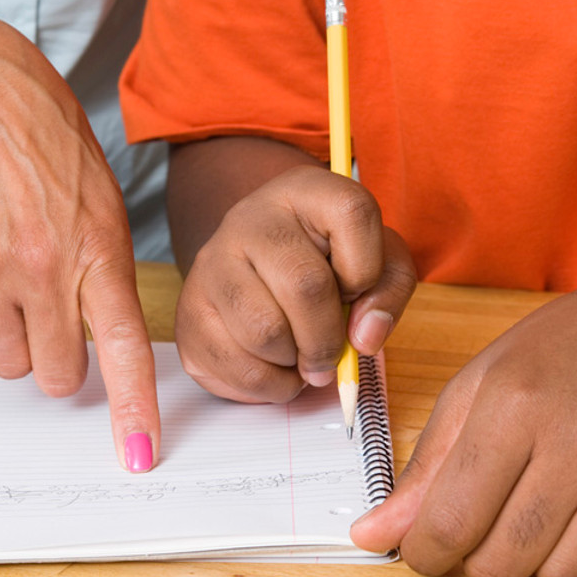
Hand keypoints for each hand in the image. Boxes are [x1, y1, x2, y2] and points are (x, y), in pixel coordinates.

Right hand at [0, 17, 157, 470]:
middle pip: (54, 375)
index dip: (133, 408)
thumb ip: (106, 282)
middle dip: (57, 362)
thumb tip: (99, 353)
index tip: (137, 456)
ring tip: (15, 284)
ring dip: (13, 341)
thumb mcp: (105, 212)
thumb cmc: (53, 158)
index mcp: (100, 253)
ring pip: (5, 363)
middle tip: (53, 319)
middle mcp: (45, 268)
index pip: (123, 346)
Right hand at [175, 165, 416, 402]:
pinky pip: (239, 368)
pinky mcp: (189, 313)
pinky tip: (275, 367)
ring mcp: (210, 263)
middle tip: (332, 355)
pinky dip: (271, 385)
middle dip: (329, 337)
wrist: (255, 275)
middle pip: (305, 286)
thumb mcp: (376, 262)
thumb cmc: (325, 267)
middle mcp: (249, 218)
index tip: (357, 290)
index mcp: (303, 191)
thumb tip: (364, 337)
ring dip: (295, 362)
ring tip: (299, 355)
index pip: (352, 213)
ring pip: (265, 332)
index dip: (368, 267)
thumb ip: (388, 290)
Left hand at [351, 277, 576, 576]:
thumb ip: (426, 466)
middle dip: (479, 564)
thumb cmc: (565, 351)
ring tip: (541, 519)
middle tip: (485, 534)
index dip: (425, 554)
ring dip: (540, 565)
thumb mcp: (480, 386)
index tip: (425, 552)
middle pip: (505, 561)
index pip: (450, 522)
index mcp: (514, 406)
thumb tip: (373, 536)